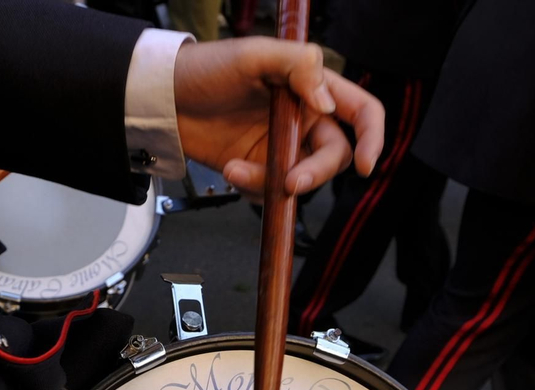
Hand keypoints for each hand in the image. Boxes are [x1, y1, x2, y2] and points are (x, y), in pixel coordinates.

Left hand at [173, 38, 383, 201]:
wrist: (162, 99)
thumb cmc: (205, 68)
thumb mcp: (252, 54)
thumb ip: (296, 66)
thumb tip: (326, 99)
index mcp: (312, 87)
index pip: (361, 111)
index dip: (373, 138)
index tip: (367, 165)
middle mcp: (302, 119)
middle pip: (334, 156)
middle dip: (315, 173)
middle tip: (291, 182)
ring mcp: (280, 146)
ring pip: (301, 179)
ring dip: (272, 181)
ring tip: (236, 169)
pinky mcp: (257, 168)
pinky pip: (270, 191)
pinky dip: (252, 187)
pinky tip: (229, 169)